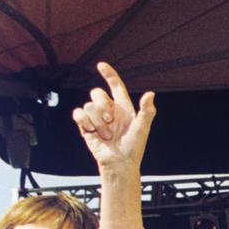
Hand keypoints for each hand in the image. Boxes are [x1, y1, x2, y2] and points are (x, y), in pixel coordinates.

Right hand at [72, 62, 155, 177]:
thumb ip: (146, 110)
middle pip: (97, 93)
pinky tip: (93, 131)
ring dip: (98, 122)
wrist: (119, 163)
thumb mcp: (143, 128)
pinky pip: (78, 113)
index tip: (101, 65)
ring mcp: (96, 118)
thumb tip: (151, 94)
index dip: (108, 74)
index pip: (115, 86)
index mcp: (123, 107)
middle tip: (111, 122)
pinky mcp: (85, 125)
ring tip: (106, 135)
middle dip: (102, 106)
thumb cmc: (134, 147)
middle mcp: (109, 110)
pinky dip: (84, 122)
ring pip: (88, 105)